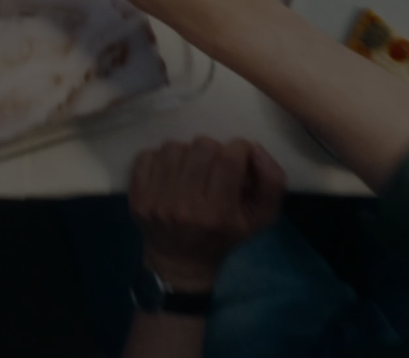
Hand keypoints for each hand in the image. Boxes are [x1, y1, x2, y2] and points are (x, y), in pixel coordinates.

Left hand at [130, 137, 284, 292]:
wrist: (181, 263)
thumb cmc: (224, 236)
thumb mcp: (261, 217)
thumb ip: (271, 182)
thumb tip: (254, 149)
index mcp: (217, 213)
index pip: (229, 158)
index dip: (239, 150)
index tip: (238, 159)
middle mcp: (184, 206)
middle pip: (202, 146)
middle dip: (213, 151)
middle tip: (213, 167)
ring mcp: (156, 201)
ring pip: (174, 147)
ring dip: (186, 154)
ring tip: (191, 171)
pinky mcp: (136, 197)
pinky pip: (147, 155)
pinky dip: (160, 160)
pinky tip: (170, 175)